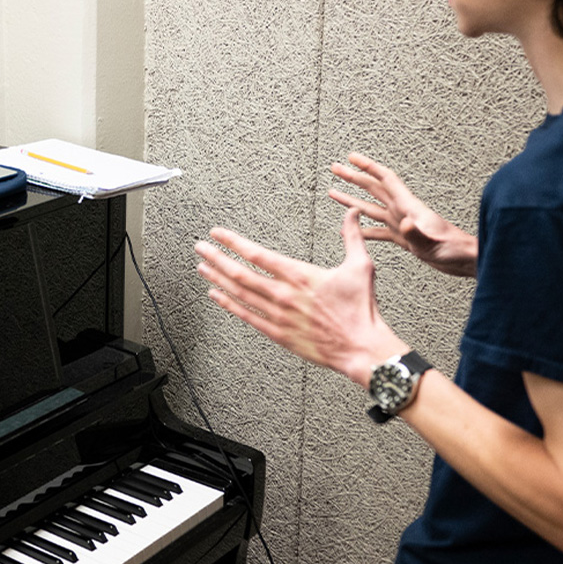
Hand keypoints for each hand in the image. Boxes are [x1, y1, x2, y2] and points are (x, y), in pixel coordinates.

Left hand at [194, 210, 405, 386]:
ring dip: (217, 279)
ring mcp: (277, 315)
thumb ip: (352, 237)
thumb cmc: (361, 310)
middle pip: (240, 273)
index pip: (257, 254)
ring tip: (202, 268)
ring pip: (239, 293)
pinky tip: (215, 295)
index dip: (233, 242)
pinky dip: (228, 304)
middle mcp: (283, 294)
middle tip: (200, 248)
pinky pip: (246, 316)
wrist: (362, 348)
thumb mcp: (360, 267)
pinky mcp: (277, 333)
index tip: (218, 233)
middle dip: (216, 258)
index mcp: (299, 275)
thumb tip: (351, 214)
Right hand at [329, 153, 476, 276]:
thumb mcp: (433, 243)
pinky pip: (378, 230)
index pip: (385, 180)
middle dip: (353, 178)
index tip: (351, 157)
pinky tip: (354, 231)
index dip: (368, 166)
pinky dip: (364, 229)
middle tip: (336, 169)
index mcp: (409, 207)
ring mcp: (402, 224)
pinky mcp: (404, 238)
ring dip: (353, 200)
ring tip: (335, 193)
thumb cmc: (455, 250)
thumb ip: (416, 233)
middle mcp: (403, 212)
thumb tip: (403, 222)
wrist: (466, 260)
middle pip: (373, 189)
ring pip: (371, 208)